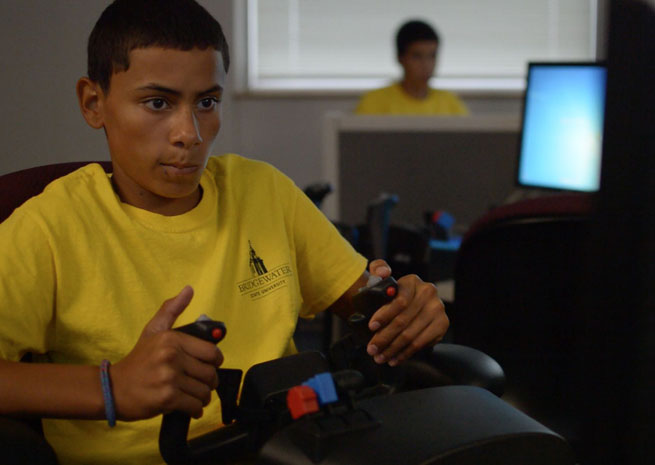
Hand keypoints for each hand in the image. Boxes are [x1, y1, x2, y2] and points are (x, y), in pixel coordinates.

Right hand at [110, 286, 222, 420]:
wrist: (113, 388)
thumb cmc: (138, 360)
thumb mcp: (153, 330)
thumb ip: (171, 309)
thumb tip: (189, 289)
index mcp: (172, 339)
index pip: (212, 352)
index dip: (215, 362)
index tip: (207, 366)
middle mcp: (172, 357)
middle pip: (210, 373)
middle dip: (208, 382)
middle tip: (198, 383)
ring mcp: (169, 378)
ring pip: (204, 391)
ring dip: (202, 397)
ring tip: (192, 395)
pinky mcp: (167, 399)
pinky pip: (195, 406)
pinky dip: (195, 410)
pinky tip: (189, 407)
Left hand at [365, 263, 448, 366]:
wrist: (409, 306)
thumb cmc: (391, 296)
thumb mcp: (382, 280)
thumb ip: (378, 269)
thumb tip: (384, 272)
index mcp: (412, 281)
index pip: (399, 301)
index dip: (384, 315)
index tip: (371, 327)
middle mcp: (428, 292)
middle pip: (403, 321)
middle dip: (384, 338)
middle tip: (372, 349)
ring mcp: (438, 308)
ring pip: (411, 335)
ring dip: (393, 349)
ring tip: (380, 357)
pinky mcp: (442, 324)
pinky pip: (421, 343)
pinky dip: (406, 353)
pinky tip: (394, 358)